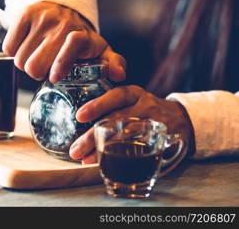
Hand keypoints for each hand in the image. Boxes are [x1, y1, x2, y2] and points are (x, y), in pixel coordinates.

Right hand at [2, 1, 125, 81]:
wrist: (63, 5)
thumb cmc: (80, 36)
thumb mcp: (99, 49)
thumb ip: (112, 63)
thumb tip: (119, 75)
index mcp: (82, 35)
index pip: (73, 45)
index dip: (61, 63)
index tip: (55, 76)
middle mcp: (61, 24)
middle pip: (34, 66)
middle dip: (37, 72)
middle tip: (45, 66)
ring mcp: (41, 18)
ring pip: (19, 60)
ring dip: (25, 62)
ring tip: (36, 55)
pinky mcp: (24, 14)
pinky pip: (8, 47)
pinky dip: (14, 51)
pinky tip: (26, 46)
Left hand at [69, 85, 194, 163]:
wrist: (183, 119)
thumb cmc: (147, 110)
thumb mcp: (133, 101)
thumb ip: (112, 108)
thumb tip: (79, 125)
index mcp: (134, 94)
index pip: (116, 96)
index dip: (98, 105)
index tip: (79, 116)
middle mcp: (145, 106)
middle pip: (117, 120)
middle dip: (93, 136)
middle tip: (75, 149)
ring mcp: (154, 123)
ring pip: (126, 137)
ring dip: (103, 149)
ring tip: (85, 158)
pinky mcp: (161, 140)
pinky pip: (140, 150)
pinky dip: (120, 158)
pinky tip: (105, 163)